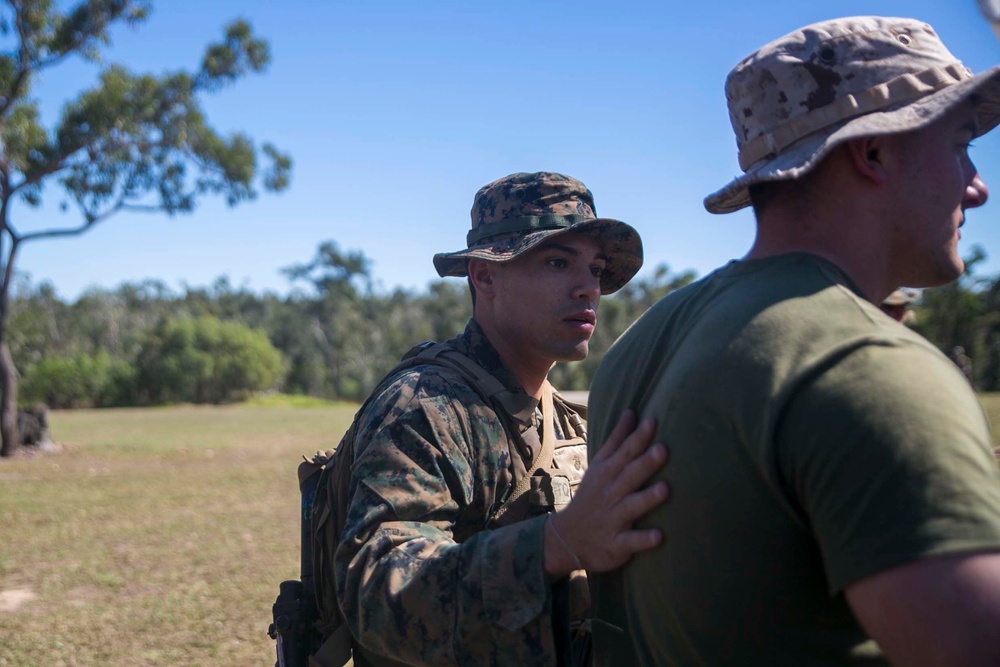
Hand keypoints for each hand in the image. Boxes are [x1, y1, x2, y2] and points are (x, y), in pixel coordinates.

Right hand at [543, 409, 668, 577]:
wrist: (567, 539)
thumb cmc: (591, 497)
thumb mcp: (599, 466)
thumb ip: (617, 441)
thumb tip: (632, 413)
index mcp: (607, 473)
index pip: (624, 452)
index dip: (637, 438)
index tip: (652, 422)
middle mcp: (610, 494)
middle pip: (629, 475)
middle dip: (646, 463)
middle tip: (664, 449)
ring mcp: (613, 519)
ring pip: (632, 507)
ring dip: (648, 498)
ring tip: (665, 489)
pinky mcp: (617, 544)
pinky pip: (631, 541)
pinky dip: (643, 539)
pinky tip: (658, 536)